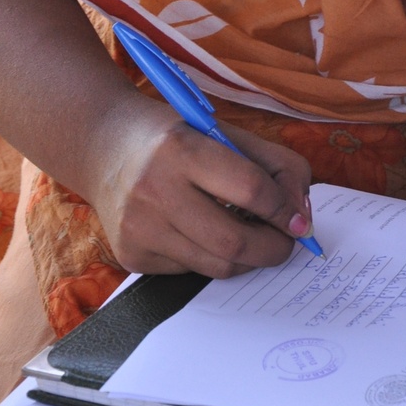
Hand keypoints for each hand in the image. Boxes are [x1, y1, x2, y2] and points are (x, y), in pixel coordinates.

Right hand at [87, 100, 312, 277]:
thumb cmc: (179, 137)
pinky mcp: (130, 255)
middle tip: (286, 243)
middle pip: (234, 242)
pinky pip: (190, 271)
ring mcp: (138, 228)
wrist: (105, 146)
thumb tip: (301, 217)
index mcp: (182, 148)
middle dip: (273, 249)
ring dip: (247, 259)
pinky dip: (211, 258)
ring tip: (253, 238)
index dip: (285, 210)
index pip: (251, 190)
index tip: (300, 222)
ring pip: (215, 266)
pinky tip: (206, 234)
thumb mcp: (229, 133)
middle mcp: (153, 190)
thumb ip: (278, 167)